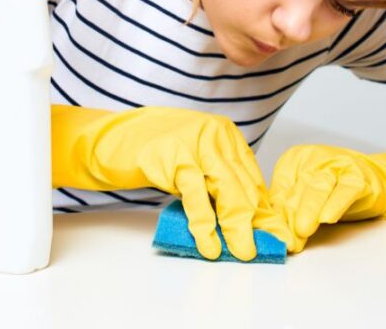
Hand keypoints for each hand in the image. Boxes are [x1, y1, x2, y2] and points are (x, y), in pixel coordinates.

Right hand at [51, 104, 294, 260]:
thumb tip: (247, 218)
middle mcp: (216, 136)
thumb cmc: (156, 152)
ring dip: (236, 227)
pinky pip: (197, 199)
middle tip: (265, 248)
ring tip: (243, 252)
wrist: (112, 140)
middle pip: (244, 185)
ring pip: (227, 192)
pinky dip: (206, 226)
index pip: (252, 177)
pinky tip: (210, 245)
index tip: (274, 234)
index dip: (264, 209)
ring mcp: (196, 145)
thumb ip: (218, 180)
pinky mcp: (174, 159)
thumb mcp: (195, 159)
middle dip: (257, 222)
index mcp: (226, 135)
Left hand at [268, 143, 385, 252]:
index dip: (271, 213)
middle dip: (287, 215)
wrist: (380, 181)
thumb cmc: (337, 192)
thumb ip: (289, 211)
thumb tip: (267, 233)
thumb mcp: (308, 199)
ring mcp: (336, 164)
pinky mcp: (358, 174)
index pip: (277, 188)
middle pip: (294, 188)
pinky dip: (336, 203)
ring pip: (318, 187)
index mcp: (294, 161)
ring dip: (308, 211)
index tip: (263, 234)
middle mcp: (312, 158)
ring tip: (300, 230)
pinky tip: (328, 218)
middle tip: (282, 237)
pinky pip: (346, 189)